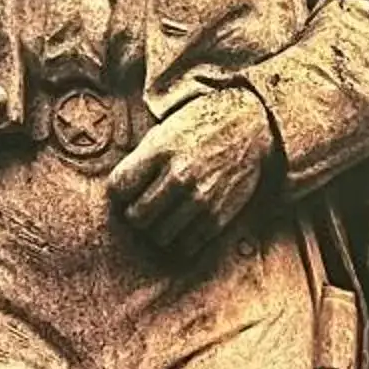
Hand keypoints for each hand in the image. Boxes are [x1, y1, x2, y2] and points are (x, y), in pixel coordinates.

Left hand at [108, 86, 273, 253]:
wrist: (249, 124)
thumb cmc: (201, 125)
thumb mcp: (166, 131)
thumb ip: (142, 160)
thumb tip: (120, 193)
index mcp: (161, 150)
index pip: (118, 188)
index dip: (118, 193)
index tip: (126, 192)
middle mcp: (180, 175)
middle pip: (137, 216)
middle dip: (135, 214)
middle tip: (143, 207)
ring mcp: (201, 198)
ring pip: (159, 235)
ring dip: (157, 229)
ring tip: (163, 216)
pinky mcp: (219, 215)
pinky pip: (187, 244)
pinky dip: (180, 240)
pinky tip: (182, 225)